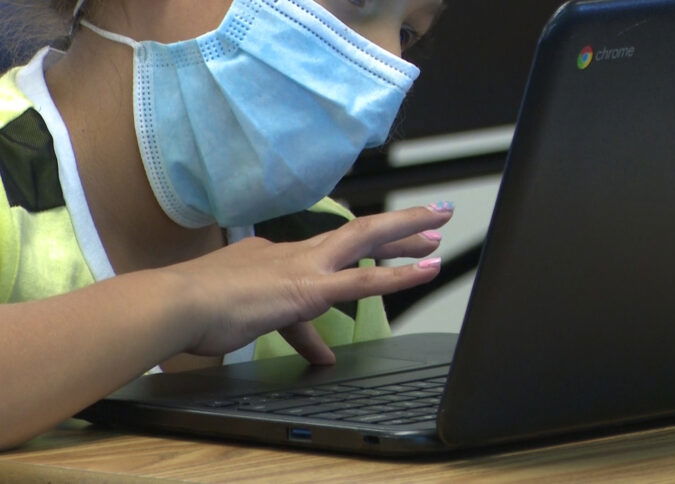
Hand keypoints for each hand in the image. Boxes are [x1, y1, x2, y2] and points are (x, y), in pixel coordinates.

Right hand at [163, 204, 453, 363]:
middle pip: (359, 233)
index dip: (366, 246)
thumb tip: (323, 353)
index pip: (334, 249)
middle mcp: (297, 253)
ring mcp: (304, 267)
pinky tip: (425, 269)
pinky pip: (361, 282)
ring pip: (367, 241)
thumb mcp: (255, 317)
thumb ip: (299, 333)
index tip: (388, 244)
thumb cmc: (200, 310)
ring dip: (407, 232)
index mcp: (281, 256)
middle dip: (399, 225)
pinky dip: (398, 276)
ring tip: (440, 225)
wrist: (173, 304)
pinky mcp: (306, 289)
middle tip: (433, 216)